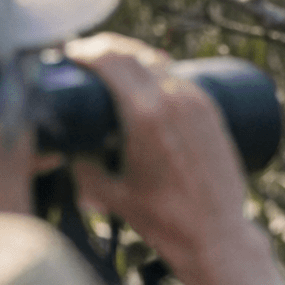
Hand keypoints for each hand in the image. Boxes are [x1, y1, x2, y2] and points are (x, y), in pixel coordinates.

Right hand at [63, 33, 258, 270]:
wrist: (217, 236)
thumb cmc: (165, 221)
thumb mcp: (110, 195)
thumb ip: (81, 168)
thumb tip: (67, 147)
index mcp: (144, 115)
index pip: (109, 60)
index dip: (85, 51)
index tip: (70, 55)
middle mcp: (174, 101)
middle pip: (133, 54)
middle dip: (106, 48)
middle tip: (87, 56)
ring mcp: (198, 104)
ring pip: (159, 63)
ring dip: (134, 58)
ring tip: (114, 68)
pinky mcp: (214, 113)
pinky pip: (181, 79)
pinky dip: (159, 74)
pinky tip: (148, 81)